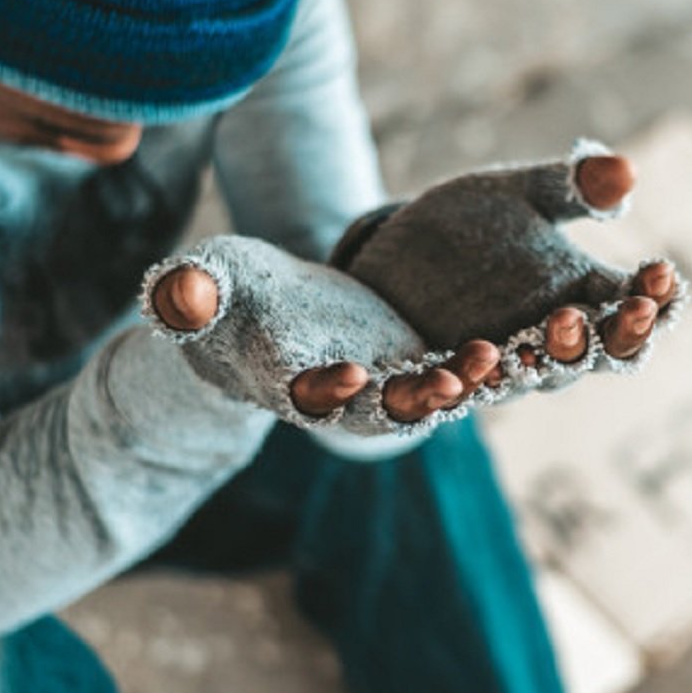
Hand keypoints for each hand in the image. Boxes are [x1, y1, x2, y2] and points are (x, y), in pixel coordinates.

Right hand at [149, 265, 495, 422]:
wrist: (263, 309)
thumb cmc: (225, 293)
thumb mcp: (205, 283)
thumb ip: (190, 293)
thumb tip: (177, 290)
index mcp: (282, 379)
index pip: (303, 394)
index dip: (325, 388)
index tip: (348, 372)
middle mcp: (337, 395)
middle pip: (376, 409)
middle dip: (412, 399)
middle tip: (448, 384)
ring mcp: (379, 381)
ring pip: (423, 394)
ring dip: (458, 383)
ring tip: (494, 357)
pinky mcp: (410, 359)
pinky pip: (448, 369)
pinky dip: (476, 364)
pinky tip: (514, 341)